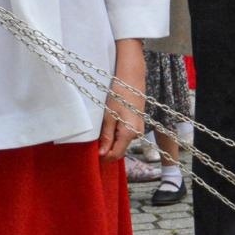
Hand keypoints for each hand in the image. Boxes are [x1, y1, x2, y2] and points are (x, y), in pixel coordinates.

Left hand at [98, 41, 146, 162]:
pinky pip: (127, 133)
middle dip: (108, 147)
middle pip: (120, 148)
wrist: (132, 76)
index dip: (105, 158)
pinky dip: (118, 132)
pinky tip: (112, 121)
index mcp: (129, 133)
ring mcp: (140, 128)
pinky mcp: (139, 122)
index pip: (116, 154)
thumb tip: (102, 154)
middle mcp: (137, 134)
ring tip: (104, 125)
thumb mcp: (109, 116)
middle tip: (95, 139)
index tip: (93, 156)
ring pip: (123, 141)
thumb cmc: (119, 94)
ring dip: (112, 139)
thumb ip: (107, 136)